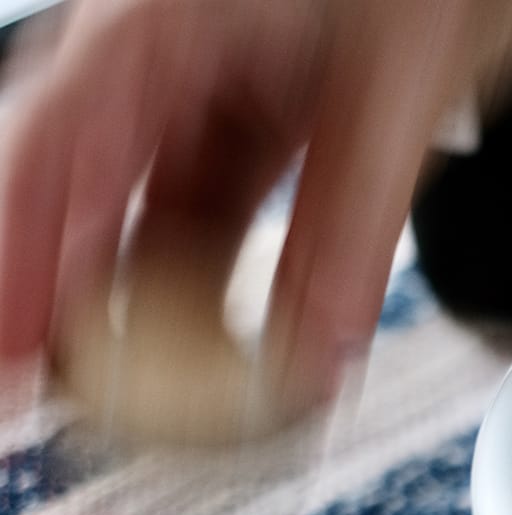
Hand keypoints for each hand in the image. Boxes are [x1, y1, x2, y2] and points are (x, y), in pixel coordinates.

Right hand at [0, 0, 511, 396]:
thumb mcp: (399, 83)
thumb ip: (355, 224)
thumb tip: (322, 356)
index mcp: (164, 21)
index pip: (50, 149)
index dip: (14, 262)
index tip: (7, 357)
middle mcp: (166, 55)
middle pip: (71, 190)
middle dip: (48, 300)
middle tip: (36, 404)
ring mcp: (207, 89)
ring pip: (142, 216)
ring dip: (132, 312)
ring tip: (122, 405)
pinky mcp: (256, 120)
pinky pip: (211, 218)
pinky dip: (208, 291)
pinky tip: (210, 358)